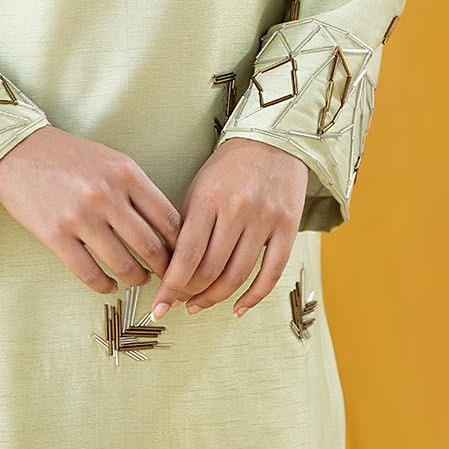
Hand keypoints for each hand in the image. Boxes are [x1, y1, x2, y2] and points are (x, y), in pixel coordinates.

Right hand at [0, 126, 182, 293]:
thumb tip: (167, 230)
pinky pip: (89, 273)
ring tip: (137, 279)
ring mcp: (80, 216)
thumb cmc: (70, 157)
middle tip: (165, 277)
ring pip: (123, 264)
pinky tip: (108, 285)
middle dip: (163, 270)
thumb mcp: (112, 161)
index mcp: (127, 173)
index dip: (180, 246)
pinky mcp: (55, 235)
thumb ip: (138, 190)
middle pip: (150, 247)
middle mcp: (107, 194)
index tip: (181, 257)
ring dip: (135, 279)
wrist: (19, 150)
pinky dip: (104, 286)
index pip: (169, 220)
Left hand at [149, 140, 307, 320]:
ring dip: (216, 297)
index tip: (159, 306)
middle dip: (191, 293)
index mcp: (208, 198)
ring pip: (237, 275)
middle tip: (181, 302)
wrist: (273, 141)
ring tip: (200, 304)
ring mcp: (265, 219)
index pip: (186, 254)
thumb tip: (172, 269)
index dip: (171, 286)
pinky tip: (238, 307)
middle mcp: (237, 209)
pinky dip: (253, 297)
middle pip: (210, 269)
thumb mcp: (199, 187)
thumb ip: (186, 226)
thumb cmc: (229, 167)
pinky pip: (271, 273)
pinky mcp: (288, 227)